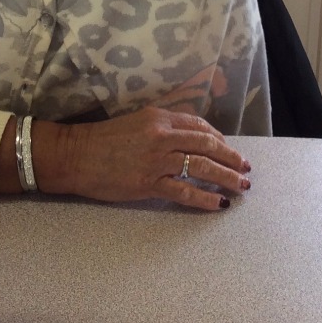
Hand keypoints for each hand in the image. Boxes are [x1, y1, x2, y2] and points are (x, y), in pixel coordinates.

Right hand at [33, 106, 251, 210]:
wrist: (76, 155)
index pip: (199, 126)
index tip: (229, 150)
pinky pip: (185, 191)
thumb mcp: (136, 122)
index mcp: (159, 118)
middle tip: (246, 168)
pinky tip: (220, 204)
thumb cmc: (103, 139)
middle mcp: (162, 136)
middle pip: (207, 145)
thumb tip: (190, 140)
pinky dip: (206, 198)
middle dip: (231, 158)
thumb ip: (163, 128)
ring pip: (201, 167)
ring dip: (226, 178)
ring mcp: (156, 161)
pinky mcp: (149, 183)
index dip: (219, 139)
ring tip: (241, 186)